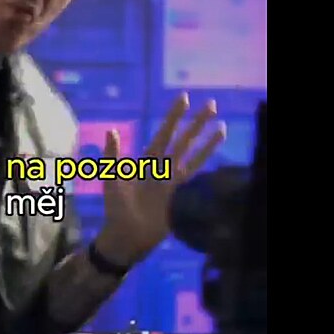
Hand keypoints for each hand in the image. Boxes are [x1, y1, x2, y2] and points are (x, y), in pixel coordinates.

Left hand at [95, 92, 225, 266]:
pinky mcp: (180, 197)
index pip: (164, 133)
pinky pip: (194, 178)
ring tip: (222, 126)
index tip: (184, 98)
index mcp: (148, 160)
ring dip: (207, 141)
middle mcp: (164, 166)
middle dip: (197, 122)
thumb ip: (112, 154)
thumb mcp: (112, 177)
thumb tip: (112, 130)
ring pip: (193, 155)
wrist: (125, 234)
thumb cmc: (116, 206)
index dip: (174, 116)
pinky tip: (216, 157)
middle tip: (211, 103)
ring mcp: (174, 181)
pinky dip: (204, 167)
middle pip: (184, 139)